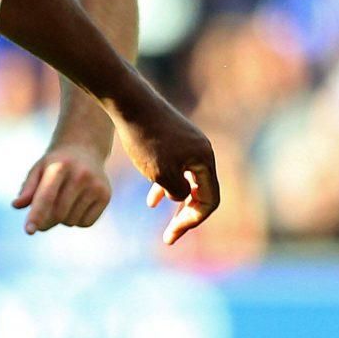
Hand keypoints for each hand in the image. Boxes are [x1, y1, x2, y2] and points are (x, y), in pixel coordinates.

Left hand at [12, 136, 113, 232]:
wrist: (85, 149)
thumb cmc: (56, 163)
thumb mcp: (38, 169)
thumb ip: (28, 188)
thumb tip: (16, 205)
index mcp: (59, 167)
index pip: (46, 196)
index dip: (37, 215)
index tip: (29, 231)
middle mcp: (80, 175)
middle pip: (58, 214)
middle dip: (46, 221)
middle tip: (42, 217)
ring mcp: (95, 185)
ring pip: (71, 221)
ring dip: (62, 219)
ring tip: (63, 201)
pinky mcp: (105, 195)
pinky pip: (85, 223)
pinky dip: (77, 221)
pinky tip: (77, 205)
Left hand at [116, 96, 220, 245]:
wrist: (129, 102)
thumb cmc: (145, 139)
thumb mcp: (161, 174)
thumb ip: (178, 193)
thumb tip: (181, 199)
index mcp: (205, 160)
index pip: (210, 200)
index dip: (193, 221)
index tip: (171, 234)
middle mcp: (202, 151)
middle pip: (202, 192)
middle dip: (186, 215)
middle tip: (169, 235)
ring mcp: (189, 144)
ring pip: (188, 182)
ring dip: (177, 202)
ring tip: (163, 219)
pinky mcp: (174, 140)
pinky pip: (176, 170)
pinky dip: (166, 186)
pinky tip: (151, 200)